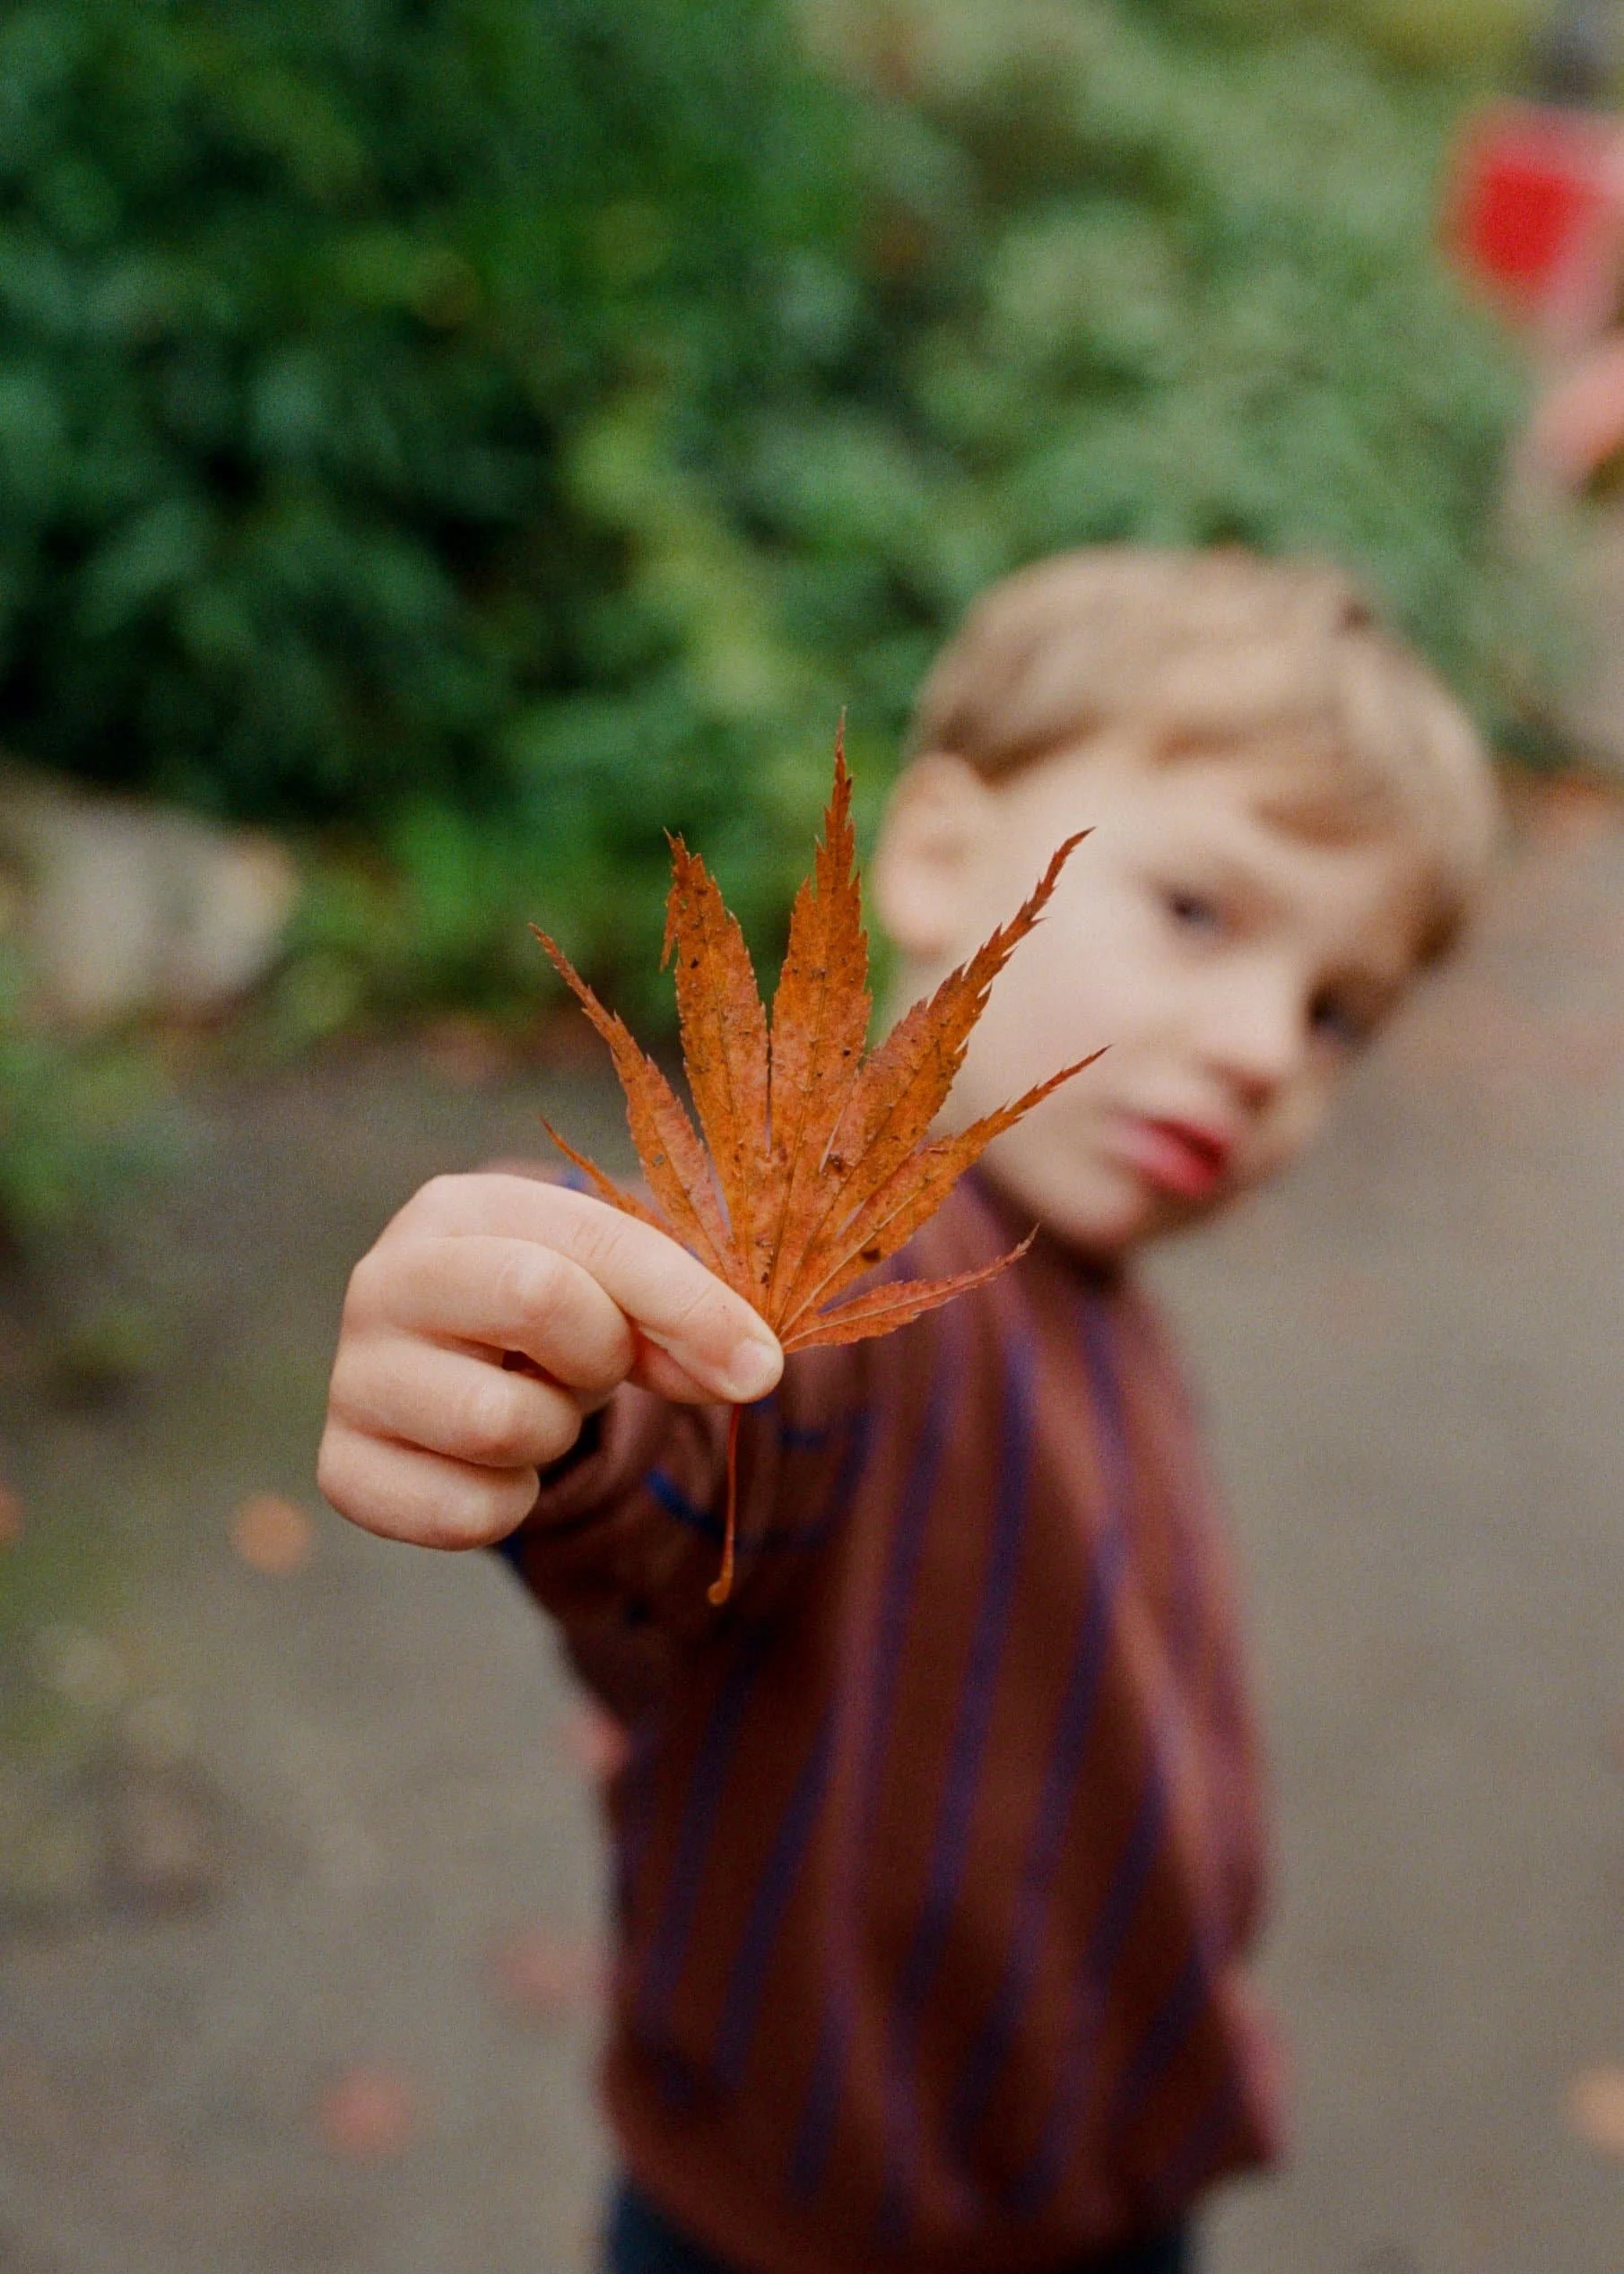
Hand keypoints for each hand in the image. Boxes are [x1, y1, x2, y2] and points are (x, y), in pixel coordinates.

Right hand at [317, 1173, 781, 1549]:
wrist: (463, 1372)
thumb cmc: (556, 1314)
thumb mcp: (622, 1291)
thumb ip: (687, 1315)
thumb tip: (756, 1370)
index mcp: (458, 1208)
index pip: (590, 1241)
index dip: (686, 1305)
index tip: (758, 1365)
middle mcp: (385, 1279)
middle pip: (535, 1298)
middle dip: (602, 1353)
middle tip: (598, 1368)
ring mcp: (354, 1376)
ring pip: (502, 1421)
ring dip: (555, 1433)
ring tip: (533, 1406)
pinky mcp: (344, 1469)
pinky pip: (469, 1514)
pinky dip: (510, 1504)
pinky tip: (493, 1465)